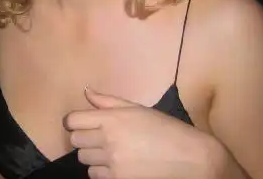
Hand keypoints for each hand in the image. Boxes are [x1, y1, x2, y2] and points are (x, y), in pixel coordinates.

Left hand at [64, 87, 219, 178]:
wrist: (190, 158)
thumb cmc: (164, 129)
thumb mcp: (137, 109)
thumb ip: (107, 101)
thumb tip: (85, 91)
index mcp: (111, 119)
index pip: (72, 121)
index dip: (73, 122)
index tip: (81, 124)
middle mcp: (107, 140)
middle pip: (75, 140)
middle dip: (83, 138)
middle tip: (99, 138)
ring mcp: (112, 162)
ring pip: (83, 159)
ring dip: (92, 156)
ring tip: (110, 152)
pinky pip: (95, 175)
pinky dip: (101, 172)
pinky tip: (115, 166)